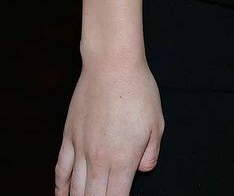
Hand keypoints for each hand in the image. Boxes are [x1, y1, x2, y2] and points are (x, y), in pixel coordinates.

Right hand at [55, 57, 163, 195]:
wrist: (112, 65)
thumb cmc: (138, 91)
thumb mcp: (157, 123)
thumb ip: (151, 153)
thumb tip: (143, 171)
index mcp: (124, 159)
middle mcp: (100, 160)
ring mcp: (81, 149)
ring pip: (75, 189)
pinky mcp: (69, 138)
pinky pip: (61, 170)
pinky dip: (60, 187)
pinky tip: (62, 195)